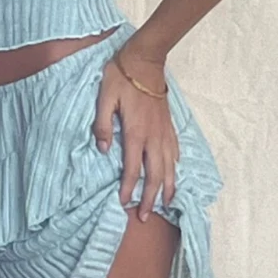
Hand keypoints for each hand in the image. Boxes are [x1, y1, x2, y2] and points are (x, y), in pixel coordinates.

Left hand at [93, 43, 178, 222]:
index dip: (128, 188)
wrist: (145, 60)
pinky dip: (175, 168)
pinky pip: (175, 152)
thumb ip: (102, 126)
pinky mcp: (170, 126)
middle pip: (155, 175)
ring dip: (167, 188)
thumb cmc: (121, 77)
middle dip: (150, 198)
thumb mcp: (104, 98)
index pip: (132, 169)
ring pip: (169, 167)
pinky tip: (174, 175)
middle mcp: (153, 137)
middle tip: (145, 216)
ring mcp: (164, 132)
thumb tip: (103, 151)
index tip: (123, 203)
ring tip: (166, 205)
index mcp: (136, 132)